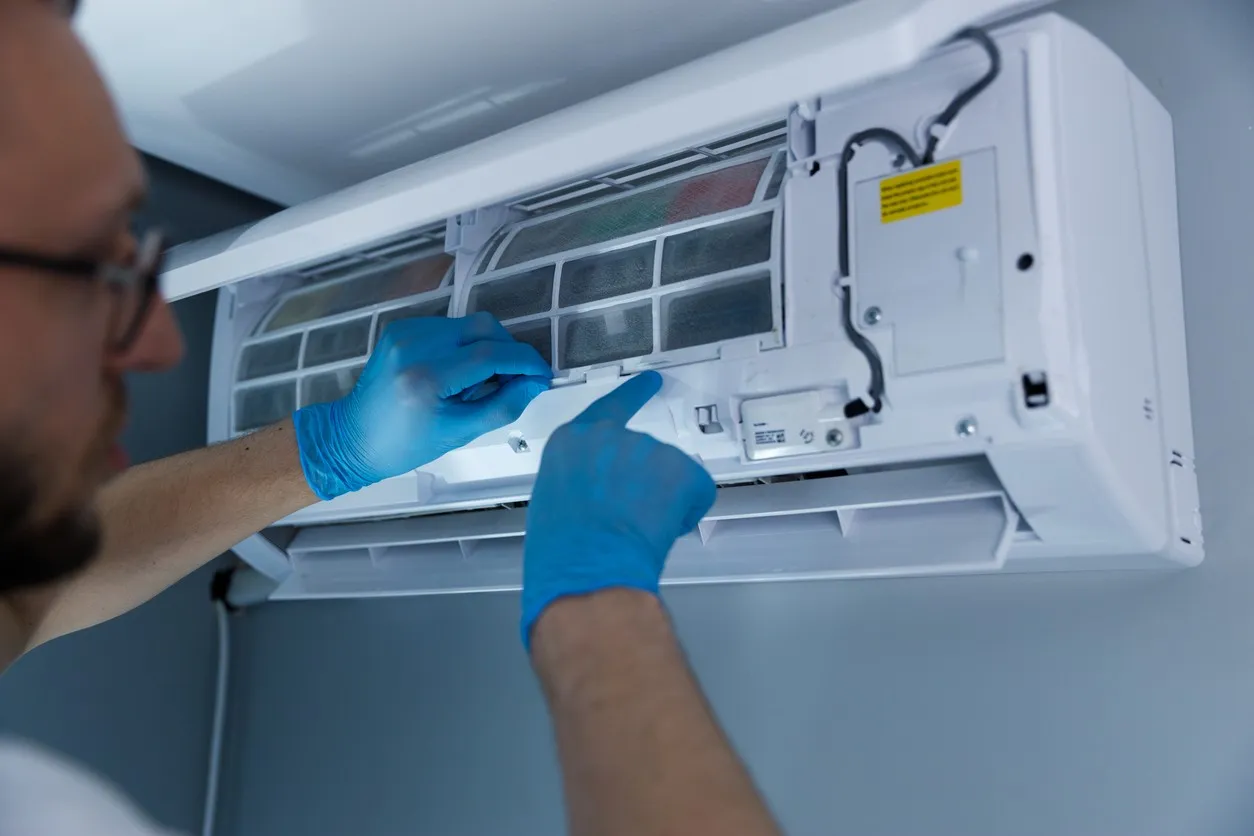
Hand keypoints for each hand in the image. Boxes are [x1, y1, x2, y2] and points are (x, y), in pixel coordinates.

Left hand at [294, 313, 551, 499]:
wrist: (352, 438)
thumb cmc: (403, 444)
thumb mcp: (460, 432)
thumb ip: (503, 405)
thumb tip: (536, 383)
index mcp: (428, 376)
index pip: (492, 354)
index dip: (525, 362)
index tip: (542, 375)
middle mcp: (415, 344)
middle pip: (484, 328)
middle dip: (508, 351)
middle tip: (514, 379)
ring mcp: (406, 331)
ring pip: (469, 324)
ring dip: (486, 348)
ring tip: (478, 382)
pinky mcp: (402, 328)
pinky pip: (449, 326)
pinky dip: (464, 345)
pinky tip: (458, 372)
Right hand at [521, 371, 716, 647]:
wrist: (587, 565)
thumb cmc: (560, 548)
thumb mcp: (556, 500)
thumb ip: (583, 480)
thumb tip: (603, 494)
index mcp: (573, 440)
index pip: (609, 408)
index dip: (633, 396)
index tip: (652, 381)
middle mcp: (611, 435)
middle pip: (640, 452)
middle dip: (642, 481)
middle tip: (626, 519)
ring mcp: (648, 448)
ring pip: (668, 475)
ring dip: (661, 499)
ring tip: (635, 530)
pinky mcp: (681, 468)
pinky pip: (695, 492)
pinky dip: (686, 512)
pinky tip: (661, 531)